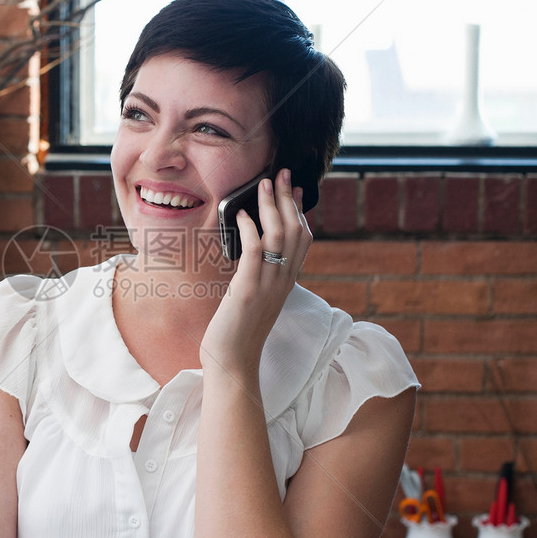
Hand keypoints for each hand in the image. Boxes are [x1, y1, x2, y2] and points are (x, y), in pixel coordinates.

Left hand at [201, 168, 310, 380]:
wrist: (233, 363)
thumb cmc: (238, 333)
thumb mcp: (257, 299)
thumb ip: (261, 276)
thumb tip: (255, 253)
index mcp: (286, 282)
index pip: (303, 240)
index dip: (301, 211)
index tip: (296, 189)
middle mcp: (283, 281)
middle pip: (296, 231)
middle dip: (288, 198)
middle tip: (281, 174)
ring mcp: (268, 285)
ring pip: (280, 236)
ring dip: (272, 206)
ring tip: (264, 184)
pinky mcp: (247, 290)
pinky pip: (255, 252)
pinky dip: (250, 229)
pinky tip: (240, 215)